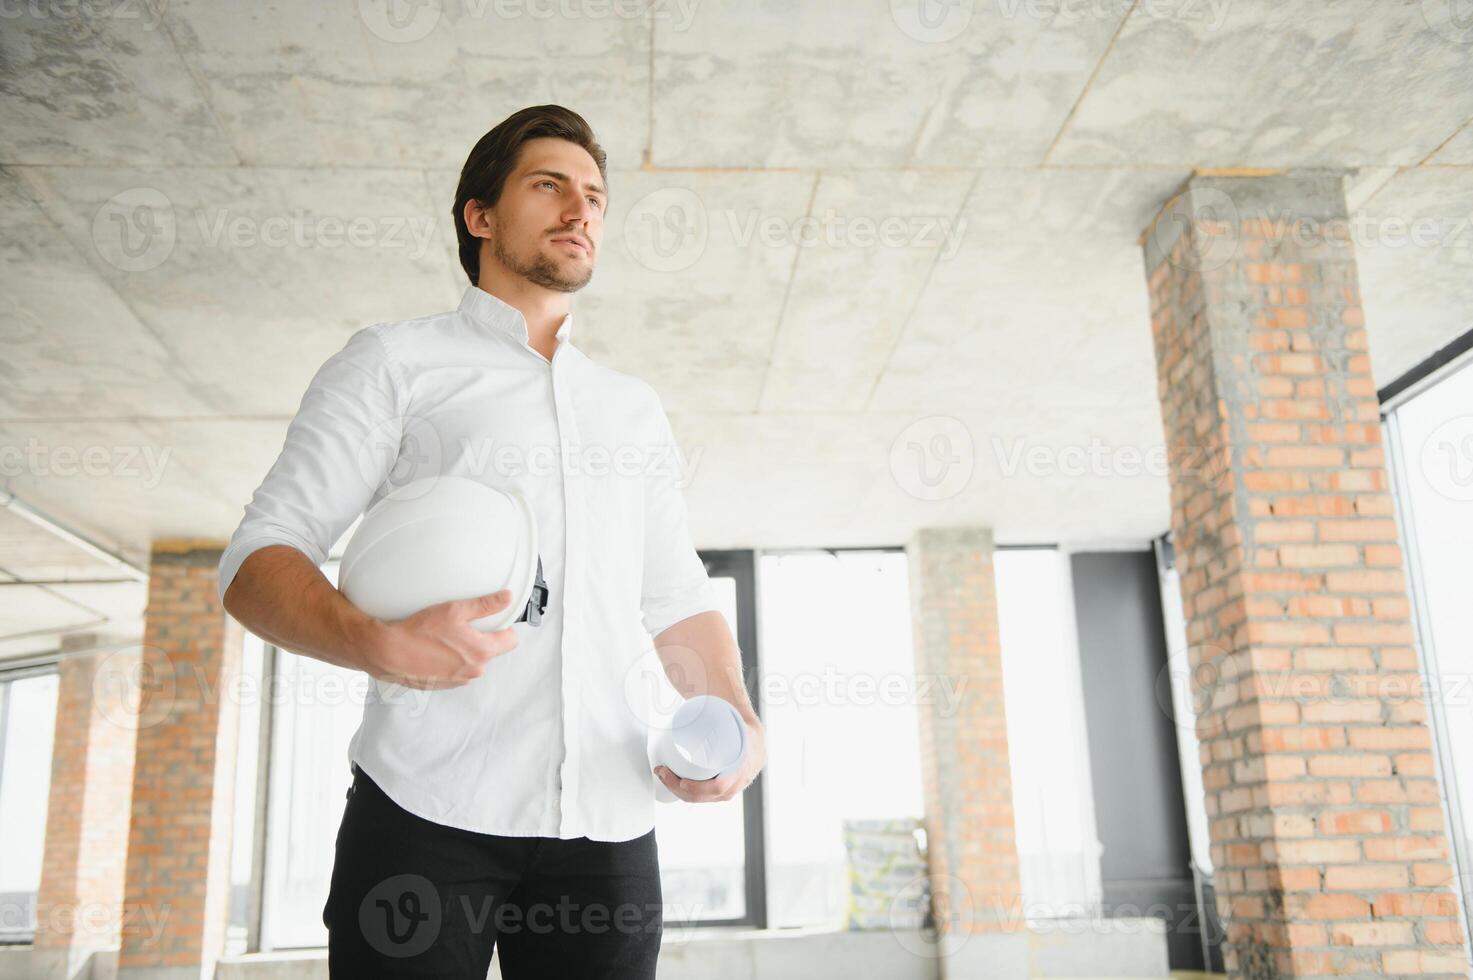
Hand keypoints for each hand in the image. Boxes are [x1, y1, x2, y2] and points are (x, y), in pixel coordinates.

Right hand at [362, 589, 520, 690]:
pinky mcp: (443, 684)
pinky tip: (435, 648)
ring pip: (472, 661)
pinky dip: (449, 660)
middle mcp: (473, 671)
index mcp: (482, 652)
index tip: (494, 620)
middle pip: (491, 651)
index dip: (504, 628)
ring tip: (446, 636)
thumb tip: (506, 598)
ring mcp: (458, 680)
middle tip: (464, 624)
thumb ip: (485, 605)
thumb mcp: (455, 610)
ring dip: (465, 650)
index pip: (511, 641)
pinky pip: (455, 669)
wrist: (389, 653)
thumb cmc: (419, 632)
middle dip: (482, 638)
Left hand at [655, 717, 765, 802]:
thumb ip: (714, 707)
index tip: (681, 781)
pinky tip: (677, 790)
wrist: (755, 736)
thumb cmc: (741, 725)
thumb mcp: (734, 717)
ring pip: (705, 799)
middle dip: (680, 788)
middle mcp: (739, 782)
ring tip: (665, 777)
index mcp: (744, 765)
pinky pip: (708, 798)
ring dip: (682, 792)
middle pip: (706, 795)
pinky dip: (691, 795)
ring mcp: (732, 788)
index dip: (699, 788)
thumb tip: (690, 689)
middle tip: (663, 772)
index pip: (720, 786)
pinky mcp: (725, 789)